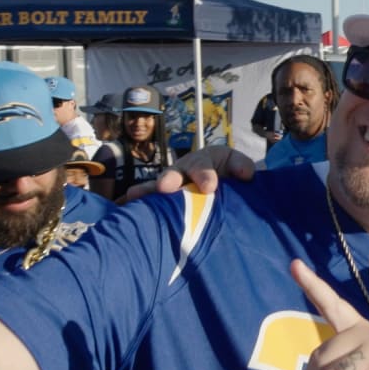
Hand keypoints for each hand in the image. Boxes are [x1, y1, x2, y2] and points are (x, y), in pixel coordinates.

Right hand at [122, 145, 256, 200]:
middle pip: (175, 174)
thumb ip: (242, 166)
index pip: (203, 165)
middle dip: (170, 179)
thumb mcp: (238, 166)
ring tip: (134, 195)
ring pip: (156, 187)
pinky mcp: (162, 202)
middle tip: (166, 187)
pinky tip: (122, 208)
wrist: (226, 187)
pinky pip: (148, 202)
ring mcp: (170, 186)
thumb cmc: (231, 174)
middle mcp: (183, 171)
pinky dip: (136, 204)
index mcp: (204, 161)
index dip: (205, 175)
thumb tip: (245, 174)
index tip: (210, 187)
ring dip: (148, 191)